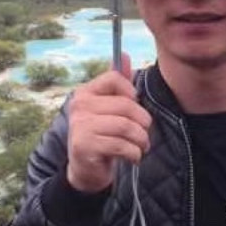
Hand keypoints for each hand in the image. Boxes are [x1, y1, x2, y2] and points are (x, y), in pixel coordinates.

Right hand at [66, 53, 151, 192]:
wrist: (85, 170)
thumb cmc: (102, 136)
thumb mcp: (109, 109)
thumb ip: (117, 84)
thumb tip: (125, 55)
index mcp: (86, 92)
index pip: (114, 79)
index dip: (131, 92)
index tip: (135, 108)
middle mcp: (80, 105)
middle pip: (126, 105)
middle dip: (143, 122)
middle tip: (145, 134)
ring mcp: (81, 125)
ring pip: (126, 126)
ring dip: (141, 140)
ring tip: (141, 147)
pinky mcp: (85, 146)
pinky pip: (121, 145)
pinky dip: (134, 153)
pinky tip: (133, 157)